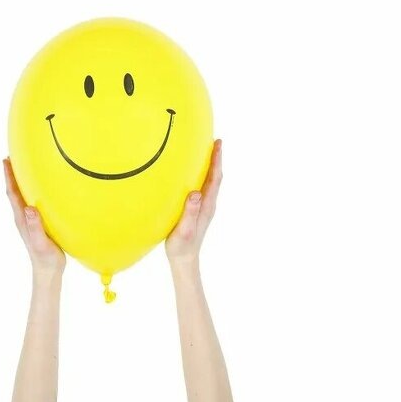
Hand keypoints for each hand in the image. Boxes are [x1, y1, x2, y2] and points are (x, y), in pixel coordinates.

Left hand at [3, 158, 65, 276]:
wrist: (47, 271)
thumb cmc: (46, 258)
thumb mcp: (41, 242)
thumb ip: (35, 227)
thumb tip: (29, 208)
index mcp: (22, 219)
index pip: (12, 194)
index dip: (9, 177)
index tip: (5, 160)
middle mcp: (23, 217)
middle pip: (14, 192)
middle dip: (12, 175)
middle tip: (11, 157)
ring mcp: (29, 221)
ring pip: (22, 197)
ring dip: (20, 182)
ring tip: (22, 168)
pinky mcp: (36, 224)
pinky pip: (31, 202)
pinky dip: (31, 192)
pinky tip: (38, 189)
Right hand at [166, 140, 222, 265]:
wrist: (184, 260)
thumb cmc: (182, 246)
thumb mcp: (184, 230)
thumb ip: (190, 212)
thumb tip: (195, 193)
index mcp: (207, 206)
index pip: (215, 178)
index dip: (217, 160)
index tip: (218, 143)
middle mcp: (208, 204)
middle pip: (215, 177)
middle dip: (216, 158)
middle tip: (215, 141)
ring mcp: (204, 207)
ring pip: (210, 182)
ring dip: (210, 166)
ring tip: (206, 151)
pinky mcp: (198, 210)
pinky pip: (203, 188)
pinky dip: (202, 175)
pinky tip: (194, 173)